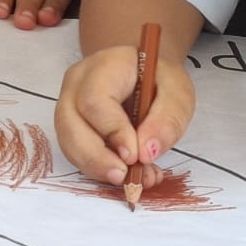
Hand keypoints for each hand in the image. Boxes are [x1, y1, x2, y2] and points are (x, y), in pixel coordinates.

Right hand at [55, 48, 193, 187]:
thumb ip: (167, 120)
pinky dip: (98, 170)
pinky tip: (126, 174)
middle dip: (96, 158)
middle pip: (70, 124)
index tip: (136, 156)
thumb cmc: (158, 78)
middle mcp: (76, 84)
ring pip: (68, 143)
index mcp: (104, 66)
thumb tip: (146, 153)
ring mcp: (67, 105)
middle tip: (125, 177)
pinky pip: (75, 152)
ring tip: (133, 179)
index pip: (95, 100)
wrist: (141, 72)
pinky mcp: (69, 126)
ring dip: (97, 168)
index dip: (112, 131)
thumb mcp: (178, 92)